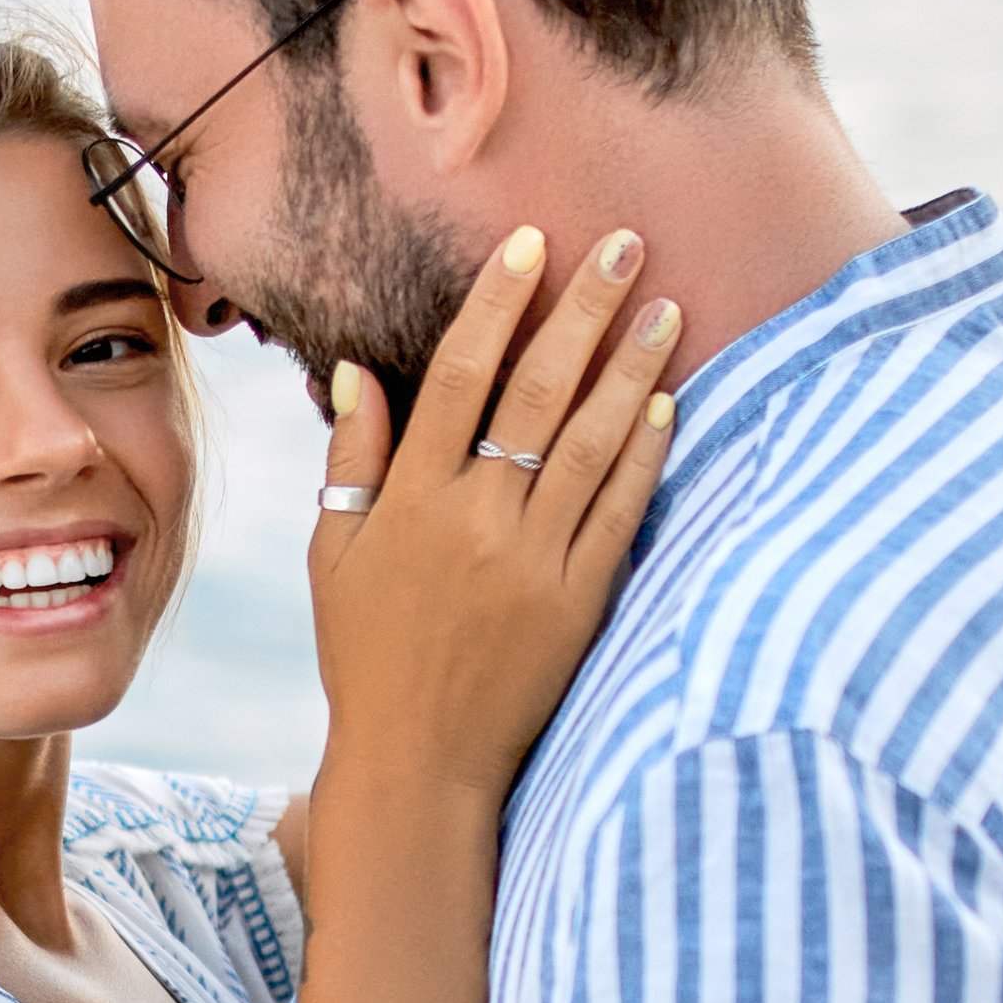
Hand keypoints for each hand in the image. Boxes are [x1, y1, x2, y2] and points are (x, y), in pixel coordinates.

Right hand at [306, 225, 675, 809]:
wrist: (417, 760)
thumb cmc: (366, 653)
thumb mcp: (335, 554)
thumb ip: (352, 460)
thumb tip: (353, 371)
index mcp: (408, 500)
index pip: (455, 376)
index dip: (496, 305)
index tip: (531, 243)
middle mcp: (471, 520)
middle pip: (536, 392)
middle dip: (584, 311)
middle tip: (628, 244)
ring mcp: (530, 561)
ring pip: (590, 444)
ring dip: (633, 370)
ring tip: (668, 308)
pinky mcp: (578, 602)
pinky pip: (619, 513)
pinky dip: (644, 456)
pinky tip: (668, 407)